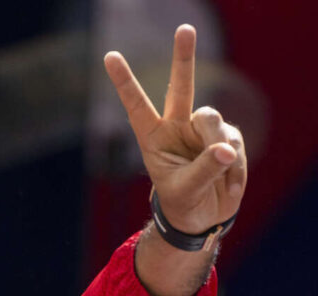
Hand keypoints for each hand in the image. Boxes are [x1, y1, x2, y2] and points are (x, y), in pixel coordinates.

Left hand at [105, 24, 245, 233]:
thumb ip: (203, 170)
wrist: (203, 216)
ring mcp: (203, 129)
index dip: (124, 81)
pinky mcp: (228, 137)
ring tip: (216, 176)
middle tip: (184, 29)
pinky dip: (235, 167)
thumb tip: (226, 149)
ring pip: (212, 121)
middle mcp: (177, 126)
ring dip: (216, 148)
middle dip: (184, 57)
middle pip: (181, 87)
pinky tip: (227, 183)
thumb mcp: (185, 190)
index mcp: (153, 138)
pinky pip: (234, 143)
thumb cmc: (183, 202)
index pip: (136, 105)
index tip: (109, 56)